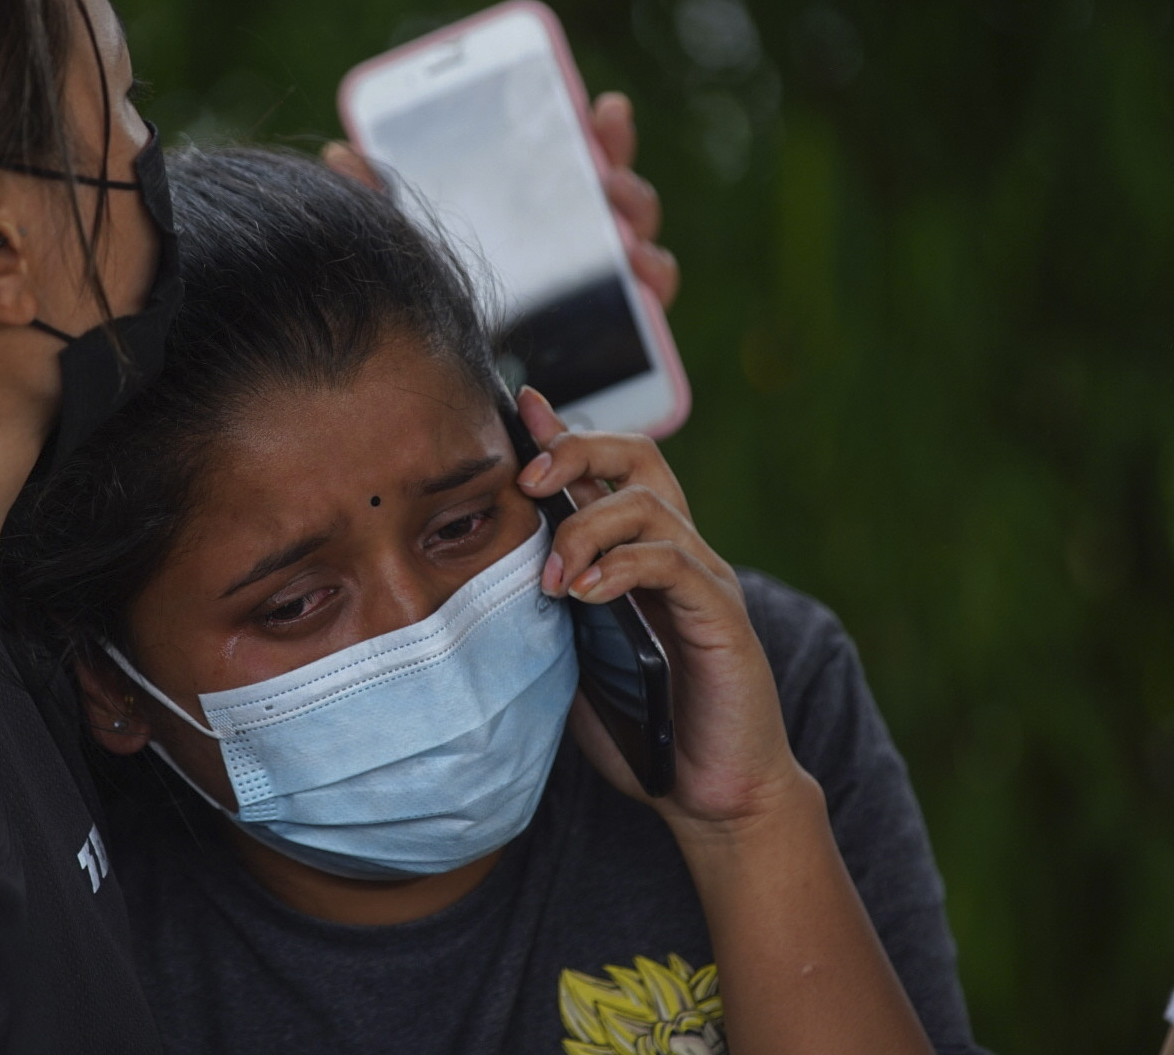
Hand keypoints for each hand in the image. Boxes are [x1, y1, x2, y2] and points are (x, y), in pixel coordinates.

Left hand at [323, 90, 678, 307]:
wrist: (448, 398)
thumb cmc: (436, 305)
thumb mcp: (411, 246)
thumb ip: (380, 199)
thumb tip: (339, 152)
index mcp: (545, 210)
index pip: (585, 158)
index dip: (602, 133)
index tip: (602, 111)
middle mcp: (585, 248)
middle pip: (624, 204)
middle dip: (625, 186)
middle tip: (607, 181)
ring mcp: (605, 294)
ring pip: (646, 255)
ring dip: (645, 238)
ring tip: (625, 238)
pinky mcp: (615, 342)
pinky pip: (648, 316)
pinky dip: (653, 294)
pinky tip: (642, 286)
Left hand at [513, 386, 805, 835]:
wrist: (712, 794)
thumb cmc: (643, 725)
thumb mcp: (574, 656)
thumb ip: (546, 610)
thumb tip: (481, 578)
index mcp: (639, 556)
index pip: (607, 471)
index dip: (564, 433)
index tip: (518, 407)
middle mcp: (677, 552)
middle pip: (638, 458)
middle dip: (578, 451)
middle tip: (527, 478)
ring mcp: (704, 580)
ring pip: (649, 505)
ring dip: (585, 529)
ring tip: (550, 579)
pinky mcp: (722, 616)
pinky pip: (672, 563)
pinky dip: (621, 567)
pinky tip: (584, 594)